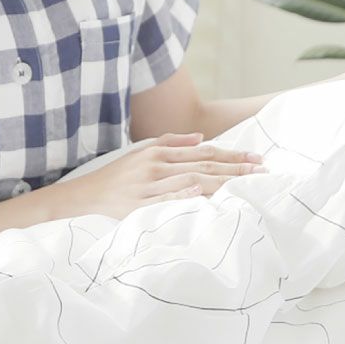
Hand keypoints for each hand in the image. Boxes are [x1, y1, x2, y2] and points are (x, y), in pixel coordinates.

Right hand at [48, 132, 266, 221]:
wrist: (81, 197)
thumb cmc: (114, 178)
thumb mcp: (139, 154)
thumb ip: (169, 143)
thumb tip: (200, 138)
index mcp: (156, 153)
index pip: (202, 153)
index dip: (231, 154)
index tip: (257, 158)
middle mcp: (154, 166)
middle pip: (202, 166)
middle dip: (235, 168)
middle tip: (263, 171)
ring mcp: (146, 186)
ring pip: (190, 181)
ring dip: (221, 182)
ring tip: (247, 184)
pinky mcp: (137, 205)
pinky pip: (165, 200)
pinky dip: (183, 195)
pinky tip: (201, 194)